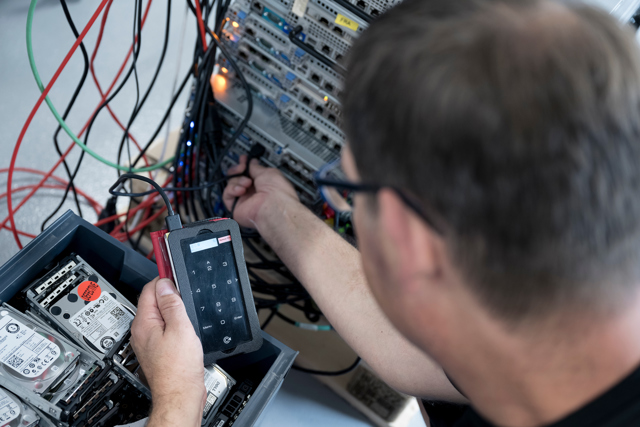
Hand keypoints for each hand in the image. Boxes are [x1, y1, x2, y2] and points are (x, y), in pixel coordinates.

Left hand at [130, 278, 204, 425]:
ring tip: (187, 311)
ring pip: (160, 315)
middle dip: (170, 294)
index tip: (174, 269)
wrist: (180, 395)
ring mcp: (149, 342)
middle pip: (154, 301)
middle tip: (186, 293)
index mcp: (144, 323)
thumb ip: (172, 304)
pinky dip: (175, 323)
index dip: (165, 278)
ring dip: (173, 309)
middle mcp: (142, 331)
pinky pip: (164, 328)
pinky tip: (186, 328)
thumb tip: (165, 284)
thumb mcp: (180, 328)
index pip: (150, 289)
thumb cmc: (178, 368)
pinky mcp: (158, 350)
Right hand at [223, 155, 299, 227]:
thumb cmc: (277, 192)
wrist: (273, 206)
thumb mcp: (268, 172)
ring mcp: (245, 199)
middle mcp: (253, 192)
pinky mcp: (236, 207)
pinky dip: (232, 189)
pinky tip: (241, 190)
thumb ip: (256, 167)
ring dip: (238, 180)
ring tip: (247, 183)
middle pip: (238, 177)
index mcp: (263, 184)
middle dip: (238, 170)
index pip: (249, 173)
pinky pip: (227, 194)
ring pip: (231, 184)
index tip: (243, 159)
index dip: (245, 165)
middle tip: (242, 167)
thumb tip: (252, 163)